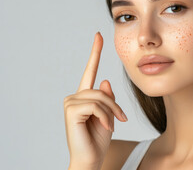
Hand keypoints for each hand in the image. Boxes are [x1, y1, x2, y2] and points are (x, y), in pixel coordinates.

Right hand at [64, 32, 127, 168]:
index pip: (90, 70)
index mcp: (84, 97)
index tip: (99, 36)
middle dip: (114, 105)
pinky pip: (95, 105)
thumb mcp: (109, 116)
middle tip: (122, 119)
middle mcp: (74, 97)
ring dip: (111, 112)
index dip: (95, 52)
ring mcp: (70, 103)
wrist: (91, 159)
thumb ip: (107, 99)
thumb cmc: (98, 140)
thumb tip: (105, 82)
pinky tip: (106, 128)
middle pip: (100, 90)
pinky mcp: (71, 110)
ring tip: (113, 125)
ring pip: (99, 97)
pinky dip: (105, 117)